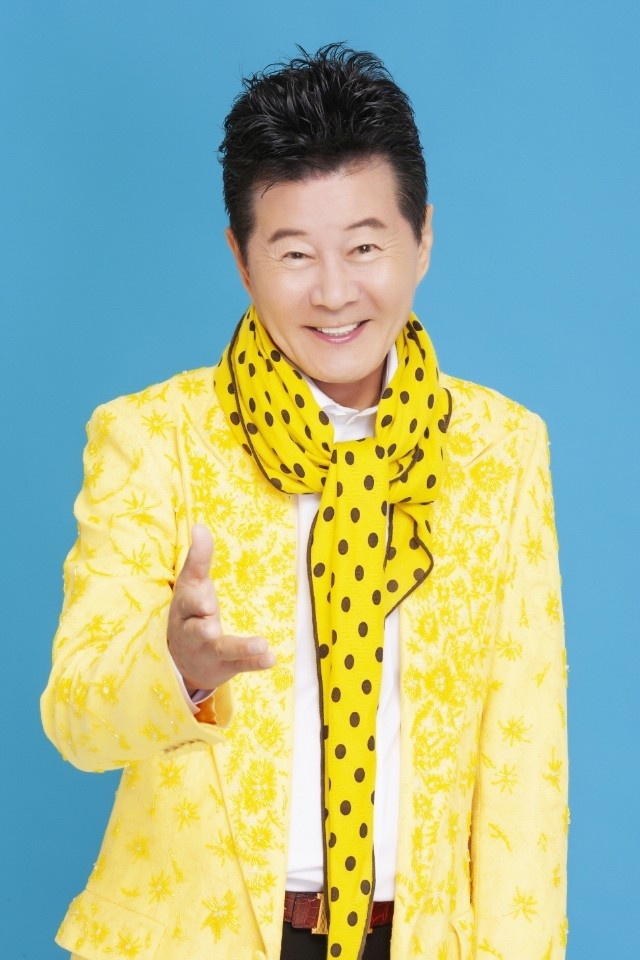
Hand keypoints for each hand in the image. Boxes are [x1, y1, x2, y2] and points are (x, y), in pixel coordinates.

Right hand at [167, 524, 274, 692]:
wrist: (183, 661)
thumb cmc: (191, 612)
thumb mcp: (193, 585)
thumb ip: (198, 558)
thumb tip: (199, 526)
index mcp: (184, 609)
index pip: (186, 603)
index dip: (195, 603)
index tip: (207, 603)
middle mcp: (193, 632)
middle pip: (196, 630)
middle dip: (203, 629)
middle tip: (212, 627)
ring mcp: (210, 651)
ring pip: (223, 650)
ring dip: (241, 648)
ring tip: (261, 645)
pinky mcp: (227, 665)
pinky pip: (240, 665)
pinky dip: (255, 663)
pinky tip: (271, 659)